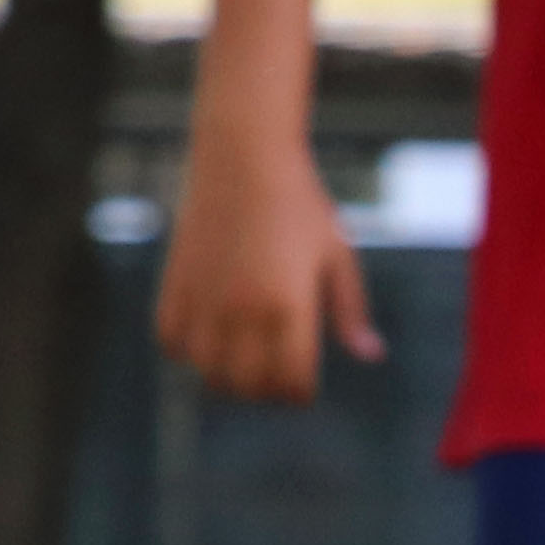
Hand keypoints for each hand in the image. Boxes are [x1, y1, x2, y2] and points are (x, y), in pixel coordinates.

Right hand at [157, 142, 381, 404]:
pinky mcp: (176, 281)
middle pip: (250, 386)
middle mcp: (244, 307)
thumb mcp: (337, 254)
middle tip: (273, 371)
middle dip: (266, 390)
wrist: (244, 152)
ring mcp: (206, 296)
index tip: (302, 380)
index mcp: (289, 305)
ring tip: (240, 357)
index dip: (300, 392)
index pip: (293, 383)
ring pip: (208, 372)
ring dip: (225, 376)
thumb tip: (372, 356)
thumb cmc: (299, 203)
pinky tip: (208, 333)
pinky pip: (172, 342)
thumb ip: (350, 310)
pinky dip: (187, 350)